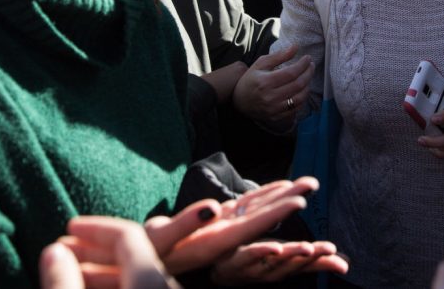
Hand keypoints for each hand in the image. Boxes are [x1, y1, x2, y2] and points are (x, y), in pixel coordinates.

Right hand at [40, 217, 180, 288]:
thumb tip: (53, 251)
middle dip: (100, 247)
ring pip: (141, 273)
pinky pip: (145, 286)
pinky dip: (120, 283)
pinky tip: (95, 286)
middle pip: (139, 253)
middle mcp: (169, 286)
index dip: (96, 228)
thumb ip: (64, 283)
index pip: (128, 236)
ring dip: (107, 268)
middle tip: (66, 244)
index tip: (68, 228)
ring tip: (73, 268)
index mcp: (150, 281)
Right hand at [150, 177, 320, 274]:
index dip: (275, 213)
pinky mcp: (216, 223)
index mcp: (213, 243)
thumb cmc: (139, 250)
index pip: (251, 226)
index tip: (298, 201)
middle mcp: (223, 238)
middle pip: (262, 218)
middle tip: (314, 184)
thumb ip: (187, 223)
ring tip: (306, 183)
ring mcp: (221, 230)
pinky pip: (245, 208)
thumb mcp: (160, 237)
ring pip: (257, 211)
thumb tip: (212, 208)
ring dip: (281, 195)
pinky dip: (263, 196)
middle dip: (288, 201)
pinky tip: (279, 187)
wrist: (129, 259)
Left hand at [211, 239, 348, 285]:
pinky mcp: (238, 258)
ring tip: (307, 248)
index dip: (323, 263)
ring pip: (276, 261)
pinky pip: (251, 255)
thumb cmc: (260, 266)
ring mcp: (256, 266)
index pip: (307, 265)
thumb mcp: (288, 262)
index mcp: (285, 267)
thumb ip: (313, 260)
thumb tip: (341, 262)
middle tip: (328, 249)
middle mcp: (273, 269)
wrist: (223, 273)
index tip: (341, 263)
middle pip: (295, 264)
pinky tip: (274, 248)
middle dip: (313, 257)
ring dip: (292, 255)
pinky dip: (263, 252)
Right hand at [233, 44, 314, 125]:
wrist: (239, 101)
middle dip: (308, 73)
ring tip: (307, 77)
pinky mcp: (277, 117)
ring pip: (300, 98)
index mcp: (266, 82)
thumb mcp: (261, 63)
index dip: (303, 65)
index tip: (308, 58)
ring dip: (308, 86)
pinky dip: (302, 98)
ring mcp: (274, 109)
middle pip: (298, 85)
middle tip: (311, 66)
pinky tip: (302, 90)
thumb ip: (279, 55)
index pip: (291, 73)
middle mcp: (270, 97)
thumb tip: (295, 47)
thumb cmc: (251, 79)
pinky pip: (296, 109)